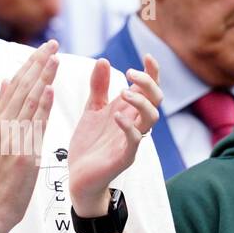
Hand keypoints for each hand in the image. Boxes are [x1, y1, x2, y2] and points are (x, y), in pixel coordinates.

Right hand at [0, 40, 57, 230]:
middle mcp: (2, 127)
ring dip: (41, 78)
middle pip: (21, 89)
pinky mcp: (21, 154)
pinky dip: (40, 106)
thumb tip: (3, 82)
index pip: (14, 86)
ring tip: (54, 57)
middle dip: (38, 64)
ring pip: (27, 102)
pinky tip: (48, 89)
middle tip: (53, 43)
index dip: (29, 66)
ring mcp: (11, 140)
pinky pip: (32, 126)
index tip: (43, 48)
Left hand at [68, 54, 161, 215]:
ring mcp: (131, 141)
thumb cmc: (89, 144)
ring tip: (123, 92)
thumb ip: (98, 87)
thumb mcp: (91, 110)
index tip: (147, 56)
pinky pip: (134, 141)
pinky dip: (128, 127)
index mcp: (128, 111)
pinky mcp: (124, 157)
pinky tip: (116, 116)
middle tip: (130, 73)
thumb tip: (104, 60)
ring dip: (141, 102)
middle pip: (156, 100)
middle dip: (148, 83)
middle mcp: (134, 124)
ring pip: (151, 119)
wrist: (78, 177)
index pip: (149, 89)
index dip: (152, 72)